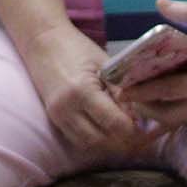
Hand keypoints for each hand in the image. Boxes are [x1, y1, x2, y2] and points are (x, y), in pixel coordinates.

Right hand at [20, 23, 163, 163]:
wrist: (42, 41)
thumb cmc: (77, 48)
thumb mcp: (104, 64)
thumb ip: (120, 91)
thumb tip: (138, 116)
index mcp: (82, 91)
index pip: (114, 123)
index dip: (133, 130)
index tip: (144, 126)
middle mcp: (67, 108)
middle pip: (102, 140)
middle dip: (123, 141)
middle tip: (138, 135)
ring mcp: (57, 115)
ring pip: (89, 145)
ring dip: (108, 144)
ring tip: (123, 135)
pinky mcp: (53, 118)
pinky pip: (77, 140)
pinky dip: (93, 141)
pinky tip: (105, 131)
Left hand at [130, 0, 186, 133]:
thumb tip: (159, 1)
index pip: (167, 92)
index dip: (142, 92)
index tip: (120, 90)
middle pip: (168, 116)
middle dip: (145, 109)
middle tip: (123, 97)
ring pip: (178, 119)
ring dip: (156, 112)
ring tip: (134, 99)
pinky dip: (169, 109)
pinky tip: (154, 98)